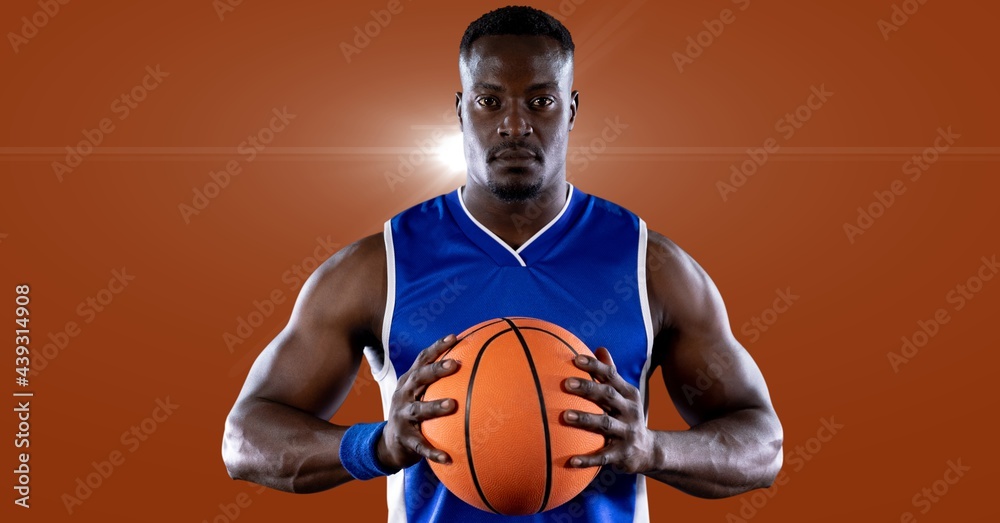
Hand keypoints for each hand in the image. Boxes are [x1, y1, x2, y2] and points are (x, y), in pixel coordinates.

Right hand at [377, 334, 459, 470]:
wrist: (390, 443)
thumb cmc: (414, 412)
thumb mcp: (420, 393)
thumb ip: (438, 381)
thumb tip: (474, 363)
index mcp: (409, 382)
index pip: (422, 359)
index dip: (437, 347)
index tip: (455, 337)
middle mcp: (403, 396)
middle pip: (419, 379)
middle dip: (435, 370)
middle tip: (455, 364)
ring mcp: (402, 417)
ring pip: (419, 410)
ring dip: (435, 406)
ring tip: (452, 404)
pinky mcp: (405, 439)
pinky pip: (421, 446)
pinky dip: (433, 452)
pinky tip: (448, 458)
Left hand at [562, 347, 653, 474]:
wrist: (649, 451)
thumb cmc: (627, 416)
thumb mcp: (625, 395)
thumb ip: (612, 373)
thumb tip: (599, 348)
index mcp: (628, 394)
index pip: (611, 375)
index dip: (594, 366)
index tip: (575, 359)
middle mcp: (629, 411)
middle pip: (608, 396)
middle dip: (588, 388)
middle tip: (566, 383)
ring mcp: (627, 432)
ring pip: (605, 423)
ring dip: (585, 419)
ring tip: (564, 416)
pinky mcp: (622, 454)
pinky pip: (603, 456)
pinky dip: (588, 459)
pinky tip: (571, 461)